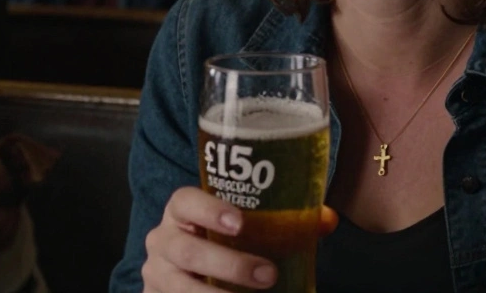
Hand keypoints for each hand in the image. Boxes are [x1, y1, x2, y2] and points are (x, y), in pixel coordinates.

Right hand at [142, 187, 338, 291]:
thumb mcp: (239, 230)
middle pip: (188, 251)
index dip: (208, 210)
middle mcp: (163, 241)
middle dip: (230, 265)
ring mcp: (158, 275)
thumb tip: (326, 220)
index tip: (239, 223)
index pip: (185, 201)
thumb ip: (281, 222)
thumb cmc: (217, 242)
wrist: (182, 273)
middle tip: (269, 274)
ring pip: (182, 288)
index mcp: (181, 213)